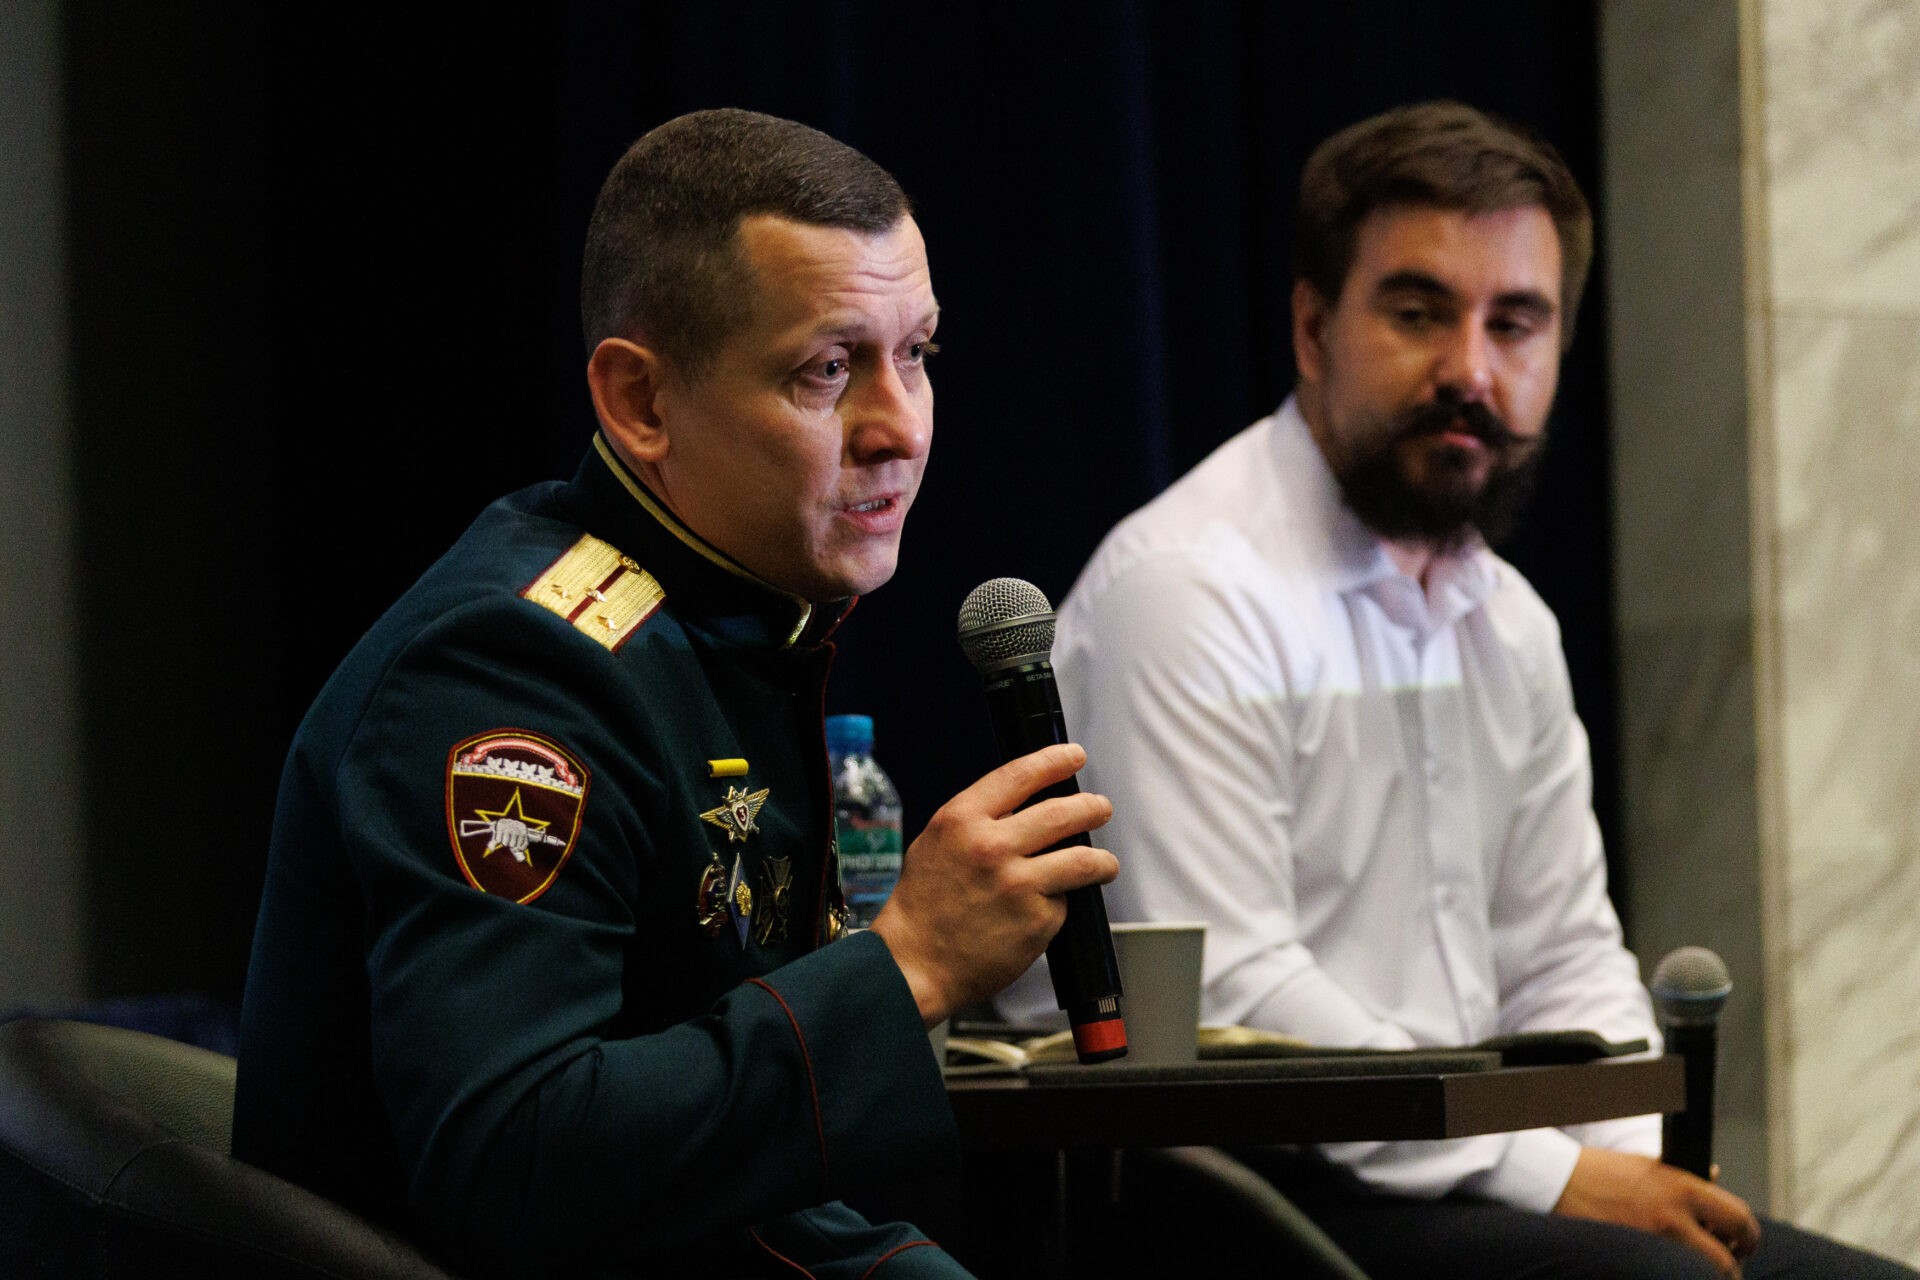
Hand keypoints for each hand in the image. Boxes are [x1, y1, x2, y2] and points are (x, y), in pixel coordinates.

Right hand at [868, 743, 1116, 1025]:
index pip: (1021, 775)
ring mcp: (1017, 885)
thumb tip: (1024, 804)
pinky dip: (1060, 904)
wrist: (913, 964)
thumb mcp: (938, 842)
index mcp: (963, 820)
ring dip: (1102, 859)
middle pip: (1063, 813)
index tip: (1074, 756)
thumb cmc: (923, 905)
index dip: (1055, 761)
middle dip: (1091, 807)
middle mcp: (992, 847)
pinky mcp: (1036, 921)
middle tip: (1100, 808)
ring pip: (1082, 859)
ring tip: (1105, 863)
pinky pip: (1063, 903)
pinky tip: (1046, 911)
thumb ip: (979, 819)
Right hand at [1553, 1147, 1760, 1274]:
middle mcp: (1673, 1217)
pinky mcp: (1636, 1258)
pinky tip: (1670, 1268)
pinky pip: (1670, 1275)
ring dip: (1705, 1274)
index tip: (1743, 1242)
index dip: (1749, 1236)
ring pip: (1700, 1274)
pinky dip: (1676, 1274)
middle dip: (1732, 1267)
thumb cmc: (1604, 1170)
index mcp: (1681, 1187)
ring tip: (1698, 1269)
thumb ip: (1686, 1177)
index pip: (1738, 1218)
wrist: (1560, 1181)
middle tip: (1728, 1264)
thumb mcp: (1650, 1165)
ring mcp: (1654, 1242)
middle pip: (1725, 1260)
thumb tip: (1715, 1176)